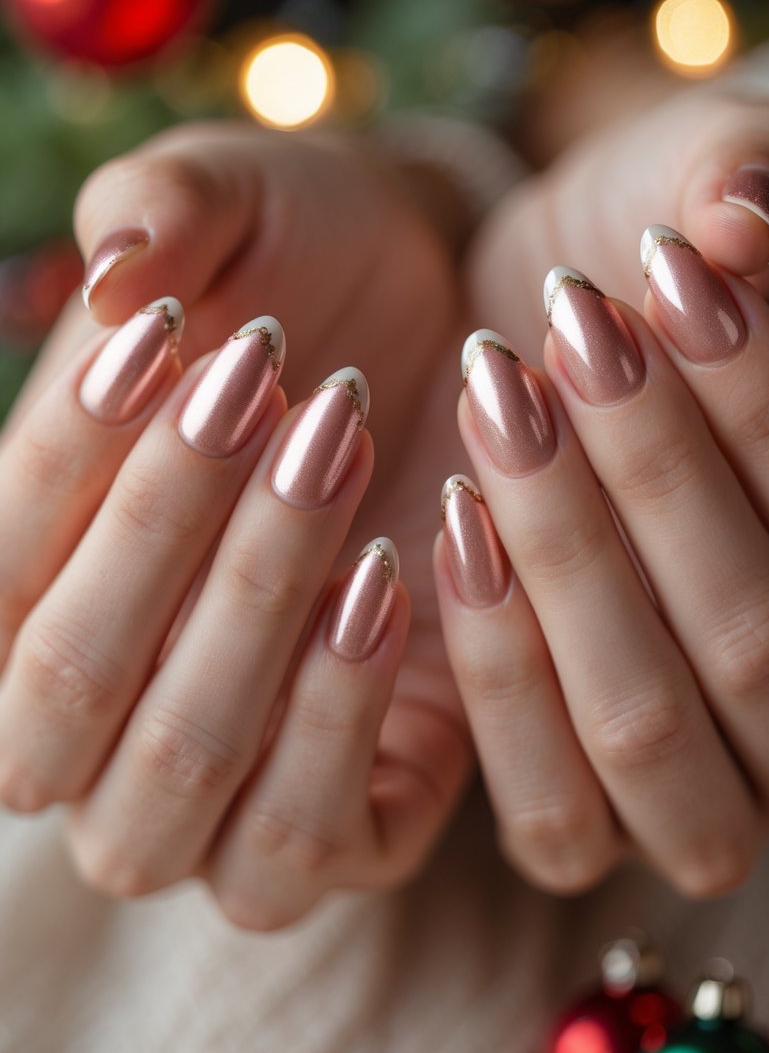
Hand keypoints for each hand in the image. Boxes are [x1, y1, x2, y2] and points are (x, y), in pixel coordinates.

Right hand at [0, 123, 471, 928]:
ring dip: (247, 632)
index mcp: (25, 587)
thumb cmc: (311, 263)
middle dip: (164, 540)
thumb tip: (122, 273)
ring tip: (336, 462)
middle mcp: (95, 717)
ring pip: (167, 804)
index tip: (169, 339)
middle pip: (58, 706)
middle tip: (281, 390)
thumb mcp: (237, 208)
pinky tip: (388, 574)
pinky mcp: (351, 812)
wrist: (443, 314)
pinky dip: (334, 728)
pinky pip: (304, 844)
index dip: (66, 461)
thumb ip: (159, 216)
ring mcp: (214, 786)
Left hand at [435, 215, 768, 897]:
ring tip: (500, 405)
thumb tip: (745, 211)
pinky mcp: (580, 818)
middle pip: (759, 651)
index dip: (768, 410)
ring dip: (568, 567)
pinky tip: (453, 523)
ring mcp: (702, 799)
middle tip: (568, 331)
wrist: (556, 327)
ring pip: (646, 733)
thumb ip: (763, 178)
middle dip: (658, 485)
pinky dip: (499, 672)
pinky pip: (548, 807)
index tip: (667, 276)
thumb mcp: (723, 184)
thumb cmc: (659, 258)